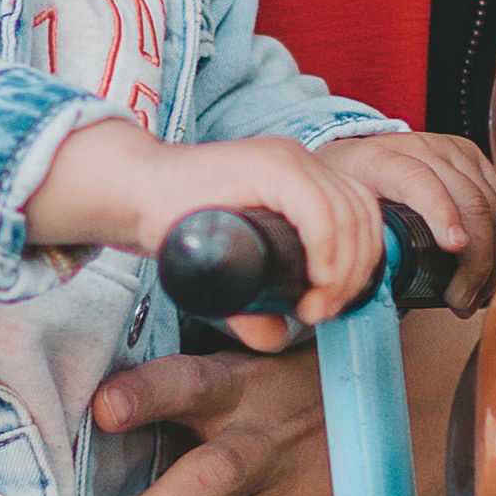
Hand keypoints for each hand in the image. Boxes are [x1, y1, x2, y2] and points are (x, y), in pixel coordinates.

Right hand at [23, 119, 384, 338]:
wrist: (132, 193)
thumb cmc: (176, 223)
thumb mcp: (229, 267)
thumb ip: (252, 303)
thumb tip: (277, 337)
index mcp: (302, 175)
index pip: (360, 216)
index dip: (360, 266)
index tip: (331, 306)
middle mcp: (301, 159)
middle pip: (363, 217)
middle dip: (356, 274)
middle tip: (324, 312)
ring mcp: (286, 159)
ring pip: (350, 215)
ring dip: (344, 269)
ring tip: (315, 305)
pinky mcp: (268, 166)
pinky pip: (322, 210)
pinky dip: (329, 251)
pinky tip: (316, 281)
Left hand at [79, 307, 478, 495]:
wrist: (420, 396)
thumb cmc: (308, 385)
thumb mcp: (254, 362)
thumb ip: (191, 393)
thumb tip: (92, 424)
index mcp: (243, 387)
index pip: (189, 380)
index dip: (146, 393)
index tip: (101, 410)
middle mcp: (272, 444)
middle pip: (210, 483)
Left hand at [314, 130, 495, 313]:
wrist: (354, 159)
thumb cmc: (350, 193)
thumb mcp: (345, 214)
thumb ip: (362, 243)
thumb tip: (379, 292)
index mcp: (380, 159)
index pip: (417, 180)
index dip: (440, 212)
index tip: (455, 247)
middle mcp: (420, 148)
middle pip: (468, 199)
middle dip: (474, 259)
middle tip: (462, 300)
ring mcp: (451, 150)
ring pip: (491, 204)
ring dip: (492, 258)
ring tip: (475, 294)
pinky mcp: (473, 158)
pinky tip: (488, 269)